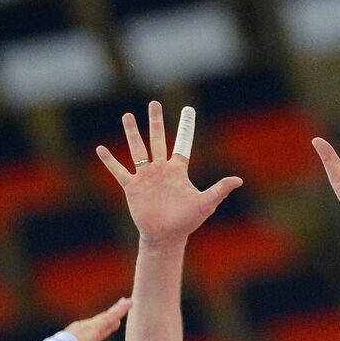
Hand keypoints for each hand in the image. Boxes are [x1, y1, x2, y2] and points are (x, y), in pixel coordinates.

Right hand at [58, 297, 131, 340]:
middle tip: (118, 309)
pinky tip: (130, 302)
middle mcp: (83, 329)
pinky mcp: (97, 325)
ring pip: (108, 316)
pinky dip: (121, 309)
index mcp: (76, 340)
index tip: (107, 325)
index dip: (100, 330)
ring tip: (129, 302)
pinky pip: (112, 315)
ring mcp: (90, 326)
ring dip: (118, 309)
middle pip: (101, 321)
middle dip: (109, 316)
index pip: (91, 334)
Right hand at [96, 102, 242, 245]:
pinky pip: (119, 171)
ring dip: (132, 133)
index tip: (187, 109)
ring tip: (127, 116)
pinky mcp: (132, 187)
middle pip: (157, 139)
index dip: (185, 127)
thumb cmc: (186, 222)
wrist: (166, 237)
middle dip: (155, 122)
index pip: (182, 143)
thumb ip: (219, 189)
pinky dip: (110, 161)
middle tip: (154, 103)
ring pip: (137, 149)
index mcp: (177, 170)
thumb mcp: (205, 203)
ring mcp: (145, 177)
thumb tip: (239, 180)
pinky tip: (101, 149)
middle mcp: (160, 170)